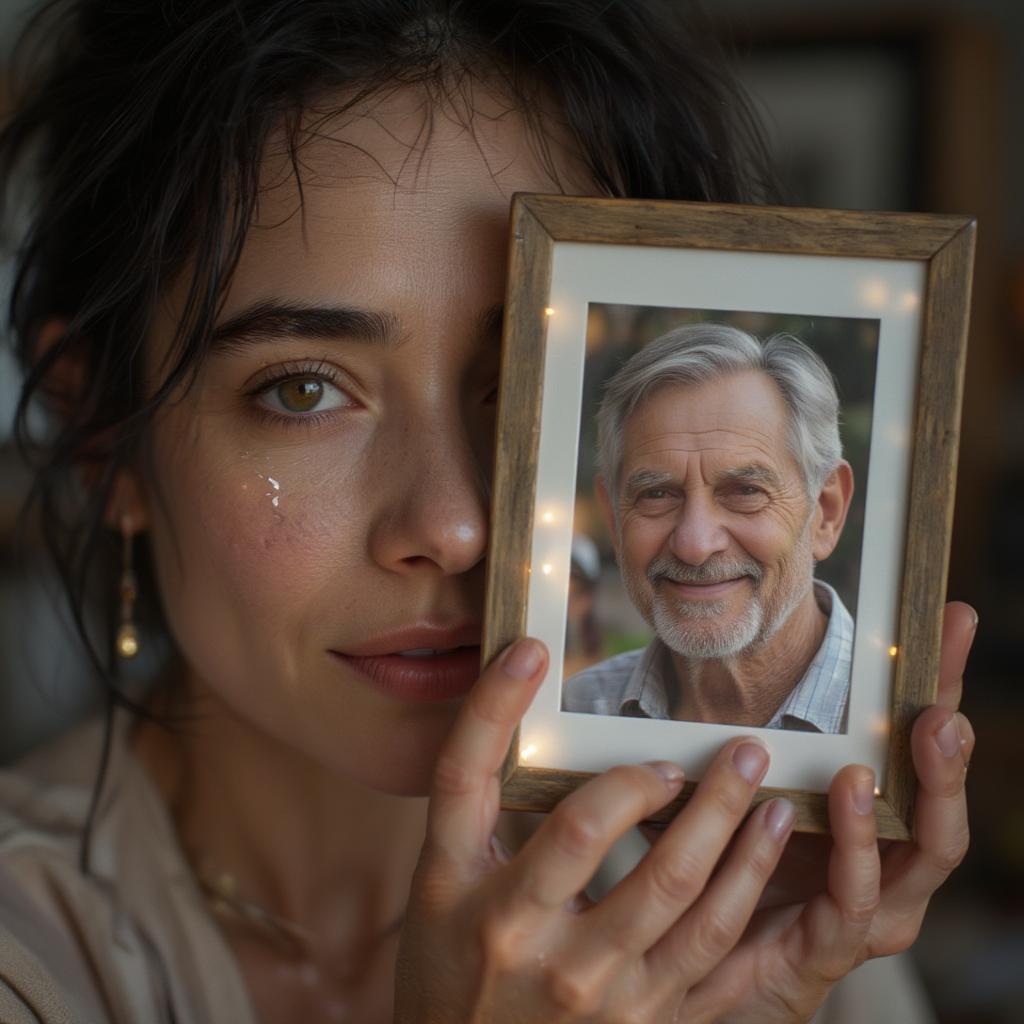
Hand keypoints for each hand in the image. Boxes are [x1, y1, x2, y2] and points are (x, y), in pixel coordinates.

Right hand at [397, 640, 799, 1021]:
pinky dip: (749, 895)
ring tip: (767, 790)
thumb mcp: (437, 879)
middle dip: (690, 790)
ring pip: (690, 906)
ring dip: (739, 838)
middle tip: (736, 743)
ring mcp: (603, 995)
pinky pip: (715, 958)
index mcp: (482, 905)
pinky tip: (768, 852)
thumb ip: (467, 794)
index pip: (487, 789)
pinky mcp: (647, 1023)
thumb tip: (505, 683)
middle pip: (618, 848)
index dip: (500, 708)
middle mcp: (541, 950)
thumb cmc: (447, 960)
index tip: (531, 650)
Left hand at [685, 601, 976, 1022]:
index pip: (927, 741)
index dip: (944, 678)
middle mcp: (894, 864)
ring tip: (888, 755)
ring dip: (916, 799)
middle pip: (944, 805)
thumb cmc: (736, 856)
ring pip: (922, 855)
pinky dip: (854, 852)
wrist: (702, 956)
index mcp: (881, 818)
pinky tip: (843, 800)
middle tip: (941, 710)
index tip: (952, 617)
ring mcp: (873, 908)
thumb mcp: (749, 779)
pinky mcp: (834, 946)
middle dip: (949, 757)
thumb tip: (750, 647)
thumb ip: (754, 728)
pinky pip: (853, 903)